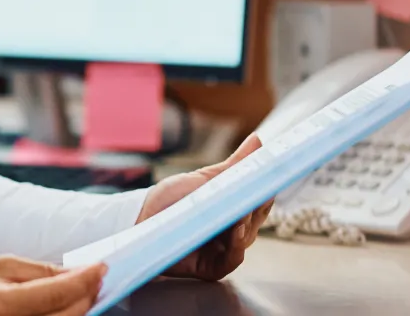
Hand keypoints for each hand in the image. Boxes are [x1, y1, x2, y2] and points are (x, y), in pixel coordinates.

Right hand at [0, 255, 106, 315]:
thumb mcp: (1, 266)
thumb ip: (42, 272)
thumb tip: (78, 273)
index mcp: (3, 305)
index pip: (59, 293)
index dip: (86, 278)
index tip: (102, 266)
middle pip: (69, 315)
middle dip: (88, 294)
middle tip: (97, 276)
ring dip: (81, 308)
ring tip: (85, 289)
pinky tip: (70, 304)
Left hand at [136, 134, 273, 280]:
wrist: (139, 219)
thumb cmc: (170, 199)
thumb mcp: (204, 179)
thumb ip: (233, 166)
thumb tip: (257, 141)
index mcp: (234, 207)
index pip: (260, 199)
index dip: (266, 189)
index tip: (270, 177)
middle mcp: (233, 230)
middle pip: (256, 219)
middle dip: (256, 206)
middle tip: (254, 193)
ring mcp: (223, 249)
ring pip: (246, 238)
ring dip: (246, 225)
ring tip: (241, 213)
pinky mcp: (211, 267)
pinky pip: (231, 261)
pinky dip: (236, 248)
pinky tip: (235, 233)